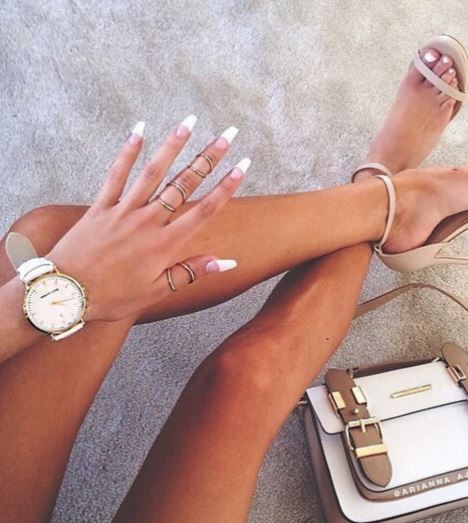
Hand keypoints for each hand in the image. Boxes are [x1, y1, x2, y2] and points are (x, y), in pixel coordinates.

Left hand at [47, 118, 248, 321]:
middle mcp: (148, 222)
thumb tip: (225, 262)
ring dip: (173, 146)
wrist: (66, 293)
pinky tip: (139, 131)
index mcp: (165, 244)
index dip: (226, 187)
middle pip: (184, 185)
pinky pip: (116, 174)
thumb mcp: (156, 292)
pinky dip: (127, 152)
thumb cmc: (113, 297)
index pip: (204, 211)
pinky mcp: (101, 207)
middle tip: (226, 136)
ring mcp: (124, 211)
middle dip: (208, 159)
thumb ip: (190, 272)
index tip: (242, 167)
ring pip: (153, 172)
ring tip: (189, 123)